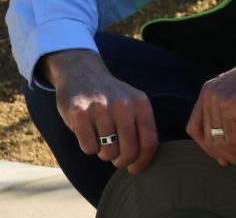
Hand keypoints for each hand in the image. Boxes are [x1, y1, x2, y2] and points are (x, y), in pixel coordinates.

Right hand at [40, 49, 157, 173]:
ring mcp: (101, 108)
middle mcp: (123, 104)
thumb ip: (140, 126)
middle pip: (129, 151)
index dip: (143, 161)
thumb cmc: (110, 97)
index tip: (135, 169)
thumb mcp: (132, 103)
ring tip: (101, 139)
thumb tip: (143, 161)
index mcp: (141, 103)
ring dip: (103, 153)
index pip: (149, 141)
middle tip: (115, 157)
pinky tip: (87, 133)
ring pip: (107, 152)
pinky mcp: (79, 113)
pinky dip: (88, 147)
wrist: (82, 72)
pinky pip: (88, 147)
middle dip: (121, 161)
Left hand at [186, 33, 235, 174]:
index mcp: (208, 94)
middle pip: (208, 139)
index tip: (227, 160)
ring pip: (221, 142)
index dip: (209, 148)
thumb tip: (226, 158)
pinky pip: (234, 139)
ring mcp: (217, 99)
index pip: (195, 129)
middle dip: (232, 156)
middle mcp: (208, 95)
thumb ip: (234, 129)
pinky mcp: (231, 105)